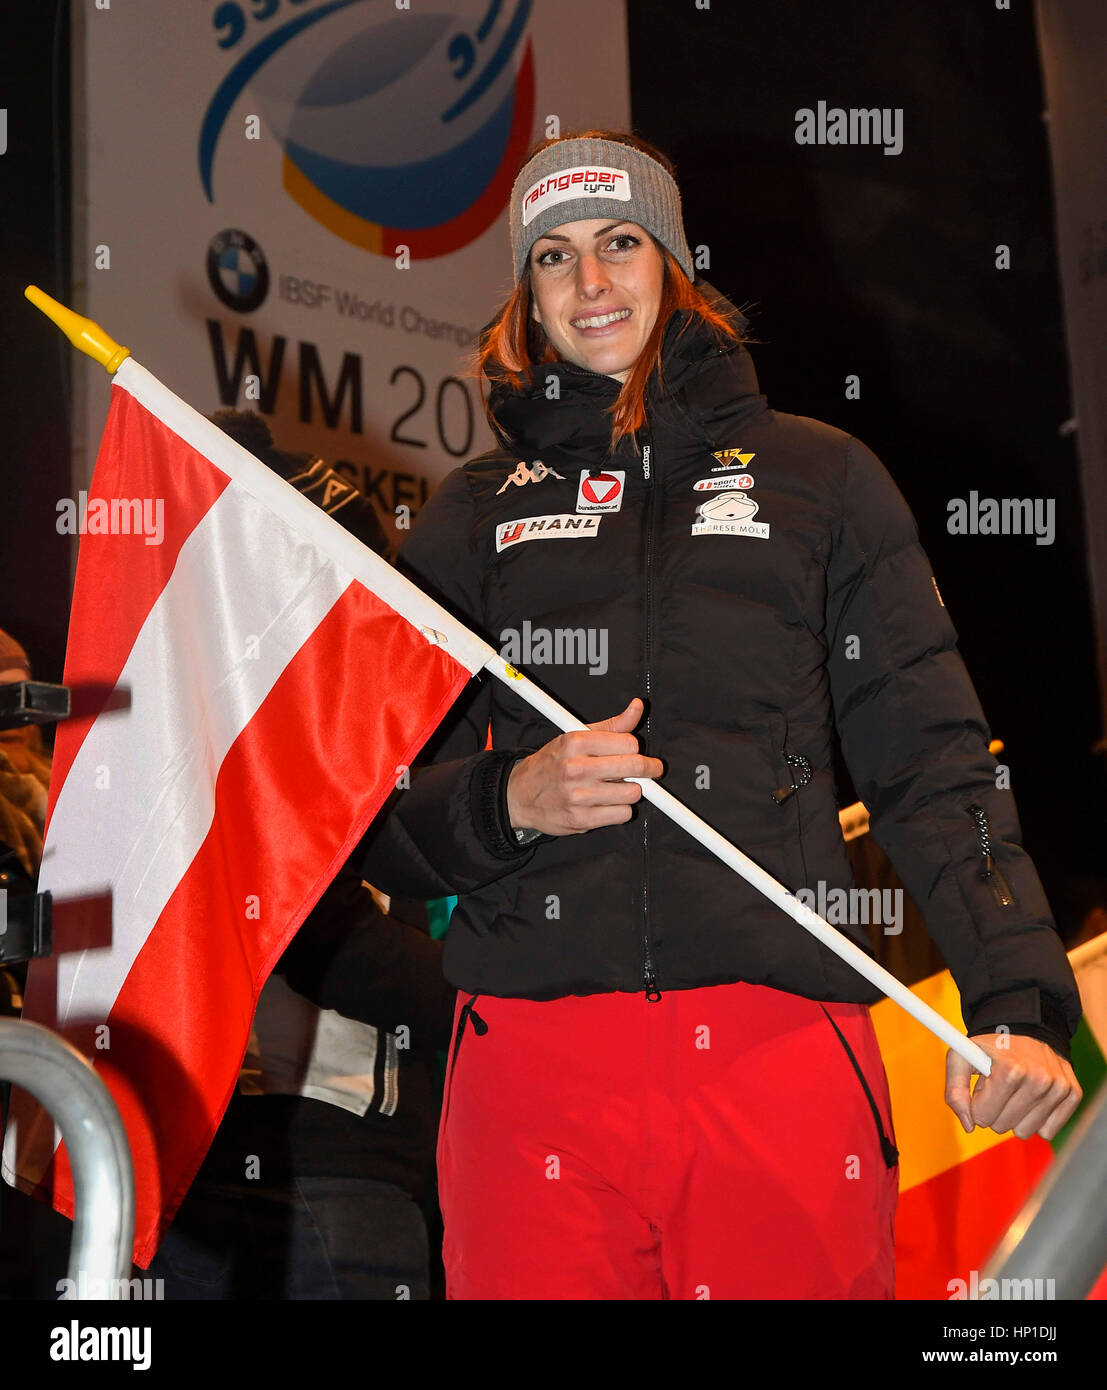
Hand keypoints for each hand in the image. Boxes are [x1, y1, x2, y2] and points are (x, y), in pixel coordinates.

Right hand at [505, 697, 663, 836]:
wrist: (520, 796)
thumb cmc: (551, 765)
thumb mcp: (575, 737)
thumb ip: (611, 725)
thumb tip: (637, 707)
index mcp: (575, 743)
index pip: (628, 742)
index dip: (635, 747)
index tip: (633, 752)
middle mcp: (576, 768)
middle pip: (635, 766)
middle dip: (649, 768)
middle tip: (651, 769)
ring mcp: (579, 796)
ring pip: (632, 793)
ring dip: (630, 791)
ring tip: (615, 787)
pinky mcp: (582, 819)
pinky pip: (623, 814)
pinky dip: (620, 809)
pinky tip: (607, 802)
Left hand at [945, 1033, 1081, 1140]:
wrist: (1026, 1026)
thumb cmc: (990, 1046)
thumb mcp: (961, 1057)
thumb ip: (955, 1091)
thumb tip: (968, 1126)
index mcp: (1010, 1070)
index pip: (982, 1117)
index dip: (977, 1103)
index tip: (983, 1085)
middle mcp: (1039, 1080)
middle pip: (1002, 1127)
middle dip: (995, 1110)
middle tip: (999, 1085)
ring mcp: (1059, 1088)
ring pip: (1025, 1132)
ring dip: (1016, 1115)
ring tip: (1015, 1088)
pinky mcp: (1073, 1094)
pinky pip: (1048, 1131)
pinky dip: (1037, 1118)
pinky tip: (1032, 1096)